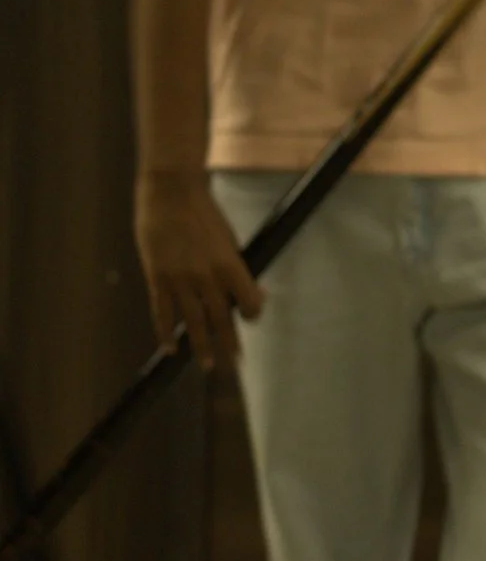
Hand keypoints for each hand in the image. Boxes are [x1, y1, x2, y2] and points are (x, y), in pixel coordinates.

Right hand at [134, 170, 263, 370]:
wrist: (170, 194)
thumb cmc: (205, 213)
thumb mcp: (229, 239)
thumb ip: (236, 268)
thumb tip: (251, 292)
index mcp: (230, 264)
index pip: (248, 302)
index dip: (252, 313)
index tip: (251, 318)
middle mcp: (206, 277)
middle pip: (221, 319)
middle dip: (230, 344)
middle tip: (236, 365)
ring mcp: (179, 279)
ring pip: (193, 322)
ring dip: (202, 346)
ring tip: (209, 366)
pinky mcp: (156, 278)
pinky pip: (162, 312)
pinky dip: (165, 333)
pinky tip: (170, 350)